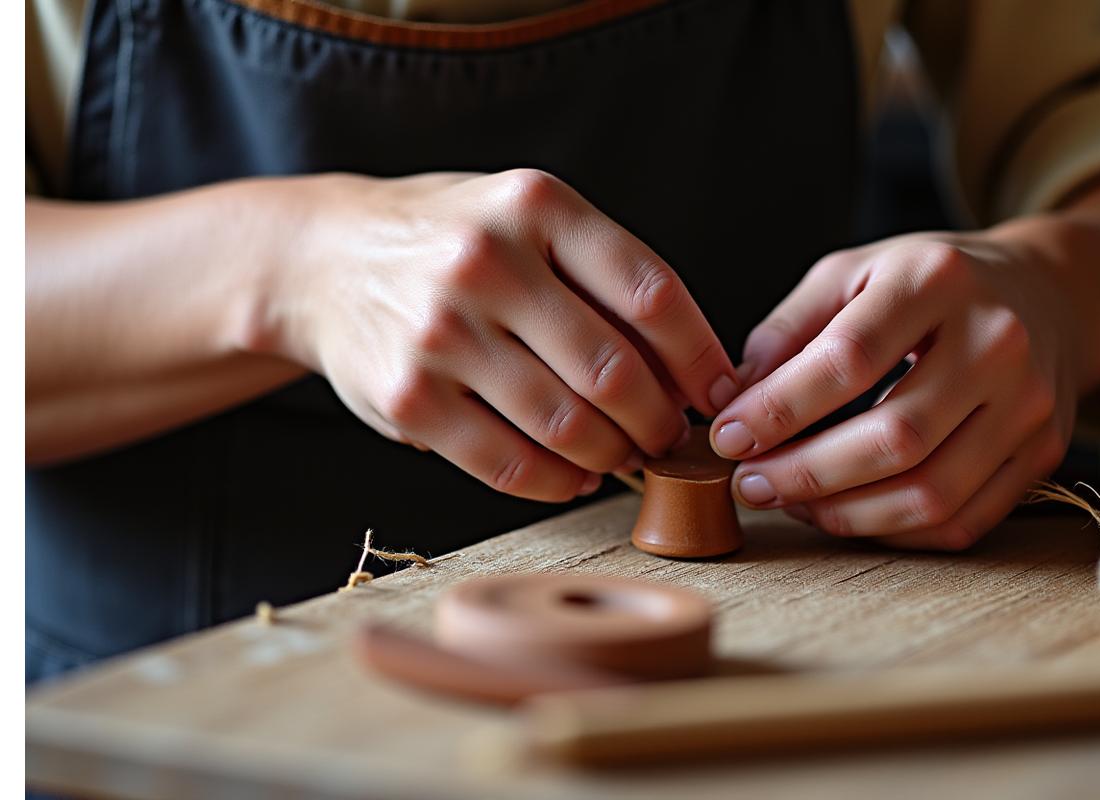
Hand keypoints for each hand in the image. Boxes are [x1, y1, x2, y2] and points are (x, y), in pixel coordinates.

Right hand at [265, 169, 737, 501]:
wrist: (324, 259)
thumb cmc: (452, 242)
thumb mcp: (525, 220)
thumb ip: (600, 276)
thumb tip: (688, 372)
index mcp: (537, 205)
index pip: (650, 292)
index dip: (700, 357)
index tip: (720, 393)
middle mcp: (487, 261)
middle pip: (613, 370)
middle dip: (659, 421)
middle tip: (670, 438)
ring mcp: (442, 331)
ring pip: (565, 425)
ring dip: (612, 456)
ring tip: (624, 456)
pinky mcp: (409, 396)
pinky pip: (508, 463)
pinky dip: (558, 482)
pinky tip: (576, 476)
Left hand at [709, 229, 1099, 549]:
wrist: (1048, 292)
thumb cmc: (929, 284)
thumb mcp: (854, 272)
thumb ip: (788, 330)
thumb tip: (735, 401)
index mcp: (937, 279)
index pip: (848, 358)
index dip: (779, 409)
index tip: (727, 436)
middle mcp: (996, 340)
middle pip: (894, 437)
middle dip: (806, 473)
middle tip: (750, 484)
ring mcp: (1029, 402)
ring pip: (929, 492)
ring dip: (843, 513)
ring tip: (791, 501)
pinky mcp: (1042, 452)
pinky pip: (961, 520)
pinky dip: (891, 531)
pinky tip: (845, 512)